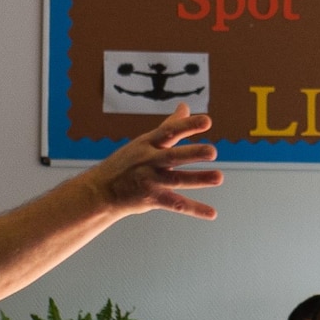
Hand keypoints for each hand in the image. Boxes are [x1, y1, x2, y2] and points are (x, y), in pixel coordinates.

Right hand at [78, 104, 221, 219]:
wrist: (101, 190)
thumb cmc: (127, 162)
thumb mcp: (145, 141)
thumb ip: (169, 126)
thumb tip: (185, 107)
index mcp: (149, 144)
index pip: (169, 131)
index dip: (187, 126)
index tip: (207, 121)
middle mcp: (150, 161)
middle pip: (173, 156)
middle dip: (192, 153)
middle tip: (213, 151)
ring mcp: (151, 181)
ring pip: (177, 180)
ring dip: (198, 179)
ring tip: (218, 177)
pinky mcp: (152, 199)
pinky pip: (176, 204)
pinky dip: (195, 209)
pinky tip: (212, 213)